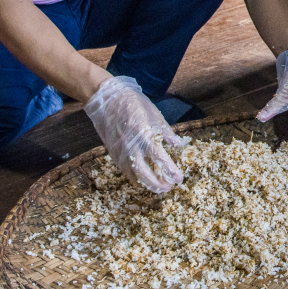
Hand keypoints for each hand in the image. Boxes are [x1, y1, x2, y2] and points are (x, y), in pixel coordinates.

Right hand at [84, 76, 183, 192]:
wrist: (107, 99)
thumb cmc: (134, 104)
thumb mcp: (155, 115)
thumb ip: (166, 132)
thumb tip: (177, 144)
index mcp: (145, 135)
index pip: (160, 158)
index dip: (170, 170)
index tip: (179, 179)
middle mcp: (131, 146)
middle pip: (144, 173)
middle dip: (156, 184)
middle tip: (167, 189)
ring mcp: (120, 150)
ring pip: (132, 173)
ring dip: (145, 182)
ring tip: (157, 185)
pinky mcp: (112, 152)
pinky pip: (124, 168)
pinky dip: (134, 175)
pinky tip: (142, 176)